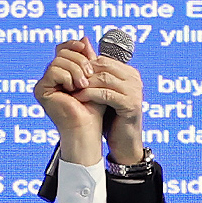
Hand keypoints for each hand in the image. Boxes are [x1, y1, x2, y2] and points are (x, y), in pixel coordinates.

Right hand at [36, 40, 100, 159]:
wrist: (88, 125)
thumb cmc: (93, 106)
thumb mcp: (93, 77)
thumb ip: (87, 58)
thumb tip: (84, 38)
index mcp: (61, 73)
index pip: (63, 50)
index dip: (74, 46)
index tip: (87, 49)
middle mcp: (50, 77)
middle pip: (61, 52)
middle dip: (79, 60)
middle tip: (89, 75)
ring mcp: (44, 84)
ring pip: (58, 60)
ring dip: (75, 70)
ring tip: (83, 85)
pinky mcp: (40, 90)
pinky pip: (53, 70)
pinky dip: (67, 77)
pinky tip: (73, 89)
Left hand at [80, 46, 144, 163]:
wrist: (125, 141)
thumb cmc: (112, 117)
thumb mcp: (104, 94)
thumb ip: (95, 78)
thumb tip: (79, 63)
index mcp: (130, 73)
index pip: (103, 60)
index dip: (84, 66)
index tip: (69, 73)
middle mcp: (134, 79)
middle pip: (103, 66)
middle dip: (83, 73)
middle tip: (67, 78)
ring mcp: (134, 91)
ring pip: (104, 78)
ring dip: (84, 83)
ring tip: (69, 88)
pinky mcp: (130, 104)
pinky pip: (106, 94)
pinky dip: (90, 94)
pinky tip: (78, 98)